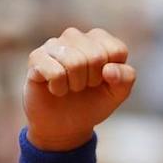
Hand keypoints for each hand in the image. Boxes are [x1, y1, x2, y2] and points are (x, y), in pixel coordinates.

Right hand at [24, 26, 136, 148]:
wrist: (63, 126)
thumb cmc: (92, 103)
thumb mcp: (117, 93)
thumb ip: (125, 78)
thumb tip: (108, 70)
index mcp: (99, 40)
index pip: (116, 50)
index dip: (113, 75)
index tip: (102, 82)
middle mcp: (76, 36)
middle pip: (96, 56)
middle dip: (92, 81)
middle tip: (83, 87)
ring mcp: (54, 44)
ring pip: (75, 62)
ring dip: (75, 85)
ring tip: (69, 87)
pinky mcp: (36, 57)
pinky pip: (55, 72)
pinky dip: (59, 88)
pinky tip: (55, 88)